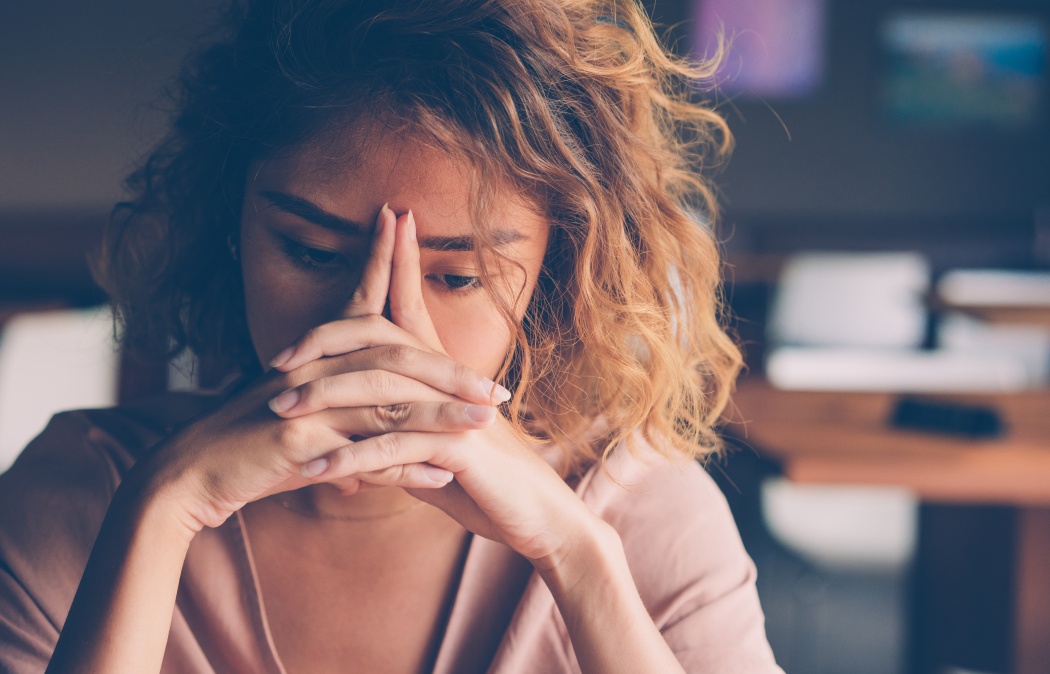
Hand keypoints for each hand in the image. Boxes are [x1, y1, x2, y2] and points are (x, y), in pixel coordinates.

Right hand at [139, 205, 506, 533]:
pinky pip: (363, 453)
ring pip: (387, 402)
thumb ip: (350, 410)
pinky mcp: (298, 441)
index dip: (383, 260)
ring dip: (442, 416)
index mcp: (316, 356)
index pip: (359, 302)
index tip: (404, 219)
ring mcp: (306, 403)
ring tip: (486, 425)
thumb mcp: (304, 415)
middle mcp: (314, 369)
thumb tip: (399, 423)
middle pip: (393, 356)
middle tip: (499, 389)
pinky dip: (406, 468)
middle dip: (450, 372)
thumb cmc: (251, 447)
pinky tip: (441, 477)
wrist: (191, 475)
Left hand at [270, 208, 602, 567]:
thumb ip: (399, 433)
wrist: (538, 517)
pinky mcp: (459, 449)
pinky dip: (350, 460)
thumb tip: (360, 435)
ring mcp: (456, 412)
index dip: (397, 261)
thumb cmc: (486, 483)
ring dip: (323, 401)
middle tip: (276, 360)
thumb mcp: (434, 451)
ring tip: (278, 413)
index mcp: (444, 374)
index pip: (412, 306)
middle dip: (326, 341)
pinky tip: (315, 472)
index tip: (384, 220)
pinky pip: (393, 448)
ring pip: (380, 390)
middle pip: (382, 339)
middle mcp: (450, 382)